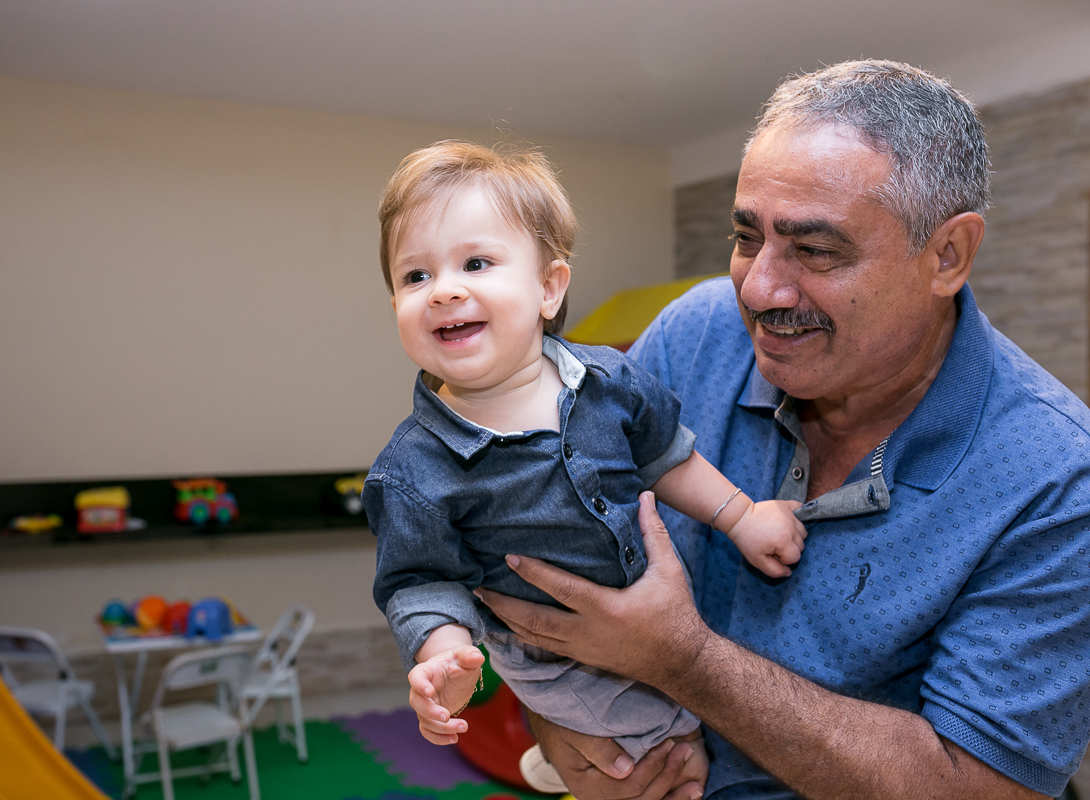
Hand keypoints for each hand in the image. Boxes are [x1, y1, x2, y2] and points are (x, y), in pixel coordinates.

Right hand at [406, 644, 484, 744]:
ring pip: (424, 720)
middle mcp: (421, 690)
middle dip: (430, 712)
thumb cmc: (459, 662)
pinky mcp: (431, 718)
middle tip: (447, 716)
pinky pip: (428, 731)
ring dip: (441, 728)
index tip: (430, 692)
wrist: (457, 674)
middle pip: (417, 703)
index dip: (419, 685)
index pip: (416, 676)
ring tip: (464, 727)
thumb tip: (477, 657)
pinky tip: (454, 738)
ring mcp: (425, 705)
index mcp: (427, 671)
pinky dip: (438, 738)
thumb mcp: (466, 655)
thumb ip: (470, 654)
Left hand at [477, 491, 708, 687]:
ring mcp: (583, 650)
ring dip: (507, 621)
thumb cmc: (676, 614)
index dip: (533, 573)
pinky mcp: (583, 660)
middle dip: (503, 605)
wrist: (683, 664)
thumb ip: (653, 533)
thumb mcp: (669, 571)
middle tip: (477, 588)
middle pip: (534, 621)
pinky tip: (507, 626)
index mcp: (606, 609)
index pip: (561, 589)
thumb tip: (644, 496)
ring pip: (534, 639)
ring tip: (483, 604)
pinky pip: (544, 649)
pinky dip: (522, 637)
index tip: (508, 558)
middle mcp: (588, 633)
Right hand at [528, 711, 706, 799]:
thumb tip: (625, 769)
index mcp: (586, 788)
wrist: (553, 727)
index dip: (653, 766)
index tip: (669, 742)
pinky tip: (686, 794)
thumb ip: (599, 749)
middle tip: (685, 751)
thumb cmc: (563, 724)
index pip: (629, 785)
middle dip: (667, 777)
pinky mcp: (617, 796)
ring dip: (673, 797)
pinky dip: (666, 799)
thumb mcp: (575, 732)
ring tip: (697, 787)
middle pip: (641, 799)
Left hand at [727, 499, 805, 577]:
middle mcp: (790, 527)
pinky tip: (789, 520)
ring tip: (779, 534)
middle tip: (773, 544)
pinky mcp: (785, 504)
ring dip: (794, 535)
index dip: (783, 559)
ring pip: (802, 531)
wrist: (739, 518)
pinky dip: (798, 514)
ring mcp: (789, 514)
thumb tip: (789, 572)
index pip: (795, 557)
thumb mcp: (757, 560)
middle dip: (789, 548)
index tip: (771, 553)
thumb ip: (774, 570)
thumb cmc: (747, 540)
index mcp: (784, 541)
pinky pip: (800, 509)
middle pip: (800, 545)